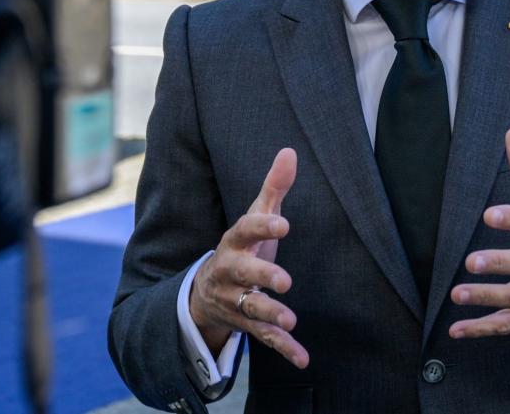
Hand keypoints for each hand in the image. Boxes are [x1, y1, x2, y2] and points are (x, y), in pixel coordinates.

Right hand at [189, 148, 308, 368]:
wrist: (206, 293)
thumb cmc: (243, 248)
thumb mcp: (254, 218)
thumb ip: (273, 188)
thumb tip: (290, 151)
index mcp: (235, 242)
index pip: (245, 230)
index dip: (263, 227)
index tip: (283, 224)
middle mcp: (231, 273)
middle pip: (243, 274)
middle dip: (261, 278)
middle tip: (285, 281)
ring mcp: (236, 301)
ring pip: (251, 309)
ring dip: (270, 315)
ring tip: (290, 320)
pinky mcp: (247, 324)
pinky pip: (264, 338)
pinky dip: (283, 349)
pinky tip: (303, 358)